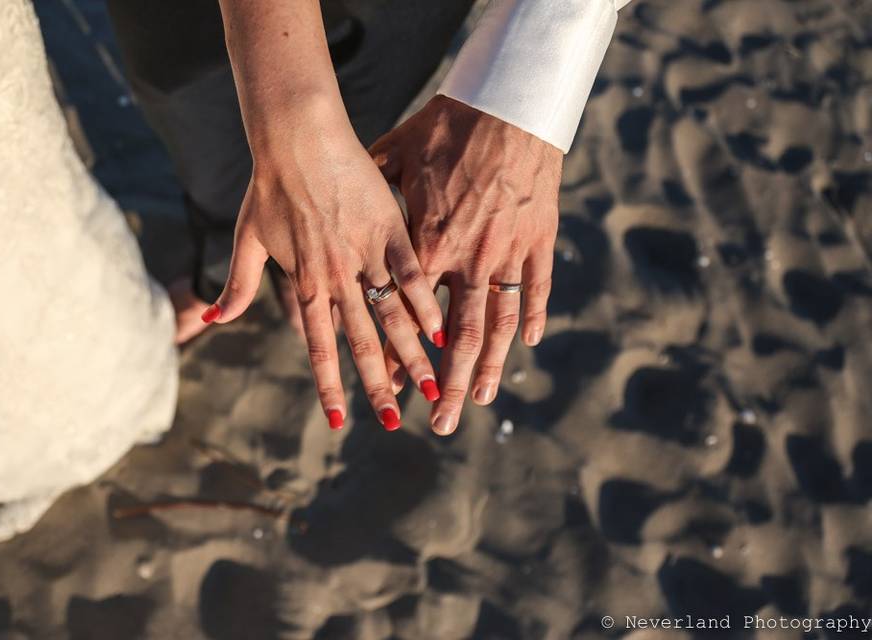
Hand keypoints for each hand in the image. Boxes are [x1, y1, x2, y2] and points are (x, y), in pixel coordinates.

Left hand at [203, 121, 443, 430]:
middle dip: (379, 388)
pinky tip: (443, 332)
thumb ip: (236, 284)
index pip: (318, 348)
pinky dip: (426, 305)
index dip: (330, 386)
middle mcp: (337, 278)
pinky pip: (411, 275)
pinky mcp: (390, 228)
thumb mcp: (247, 238)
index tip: (339, 421)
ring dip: (412, 357)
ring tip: (431, 389)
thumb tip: (212, 320)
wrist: (297, 136)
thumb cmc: (269, 185)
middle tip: (394, 424)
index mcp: (305, 283)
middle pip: (362, 344)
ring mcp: (366, 254)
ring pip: (392, 317)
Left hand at [371, 95, 562, 435]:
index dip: (397, 356)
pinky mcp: (537, 239)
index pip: (407, 317)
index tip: (388, 389)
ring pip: (497, 322)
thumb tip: (338, 194)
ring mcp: (505, 252)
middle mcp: (465, 260)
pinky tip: (529, 343)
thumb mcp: (394, 156)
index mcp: (425, 245)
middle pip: (455, 336)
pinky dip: (532, 315)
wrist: (507, 104)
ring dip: (489, 365)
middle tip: (440, 425)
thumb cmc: (446, 127)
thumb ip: (374, 189)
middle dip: (446, 384)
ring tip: (480, 401)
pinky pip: (536, 286)